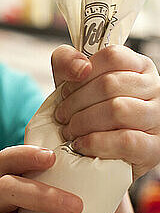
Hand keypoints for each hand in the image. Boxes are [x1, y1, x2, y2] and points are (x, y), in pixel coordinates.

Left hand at [52, 45, 159, 180]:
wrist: (100, 156)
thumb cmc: (90, 115)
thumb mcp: (75, 84)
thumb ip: (67, 62)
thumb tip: (80, 67)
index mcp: (139, 67)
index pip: (112, 56)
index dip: (82, 74)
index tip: (65, 92)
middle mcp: (154, 88)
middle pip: (109, 84)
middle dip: (76, 102)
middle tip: (61, 116)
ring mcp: (157, 118)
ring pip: (117, 110)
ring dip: (83, 122)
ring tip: (70, 132)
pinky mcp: (153, 148)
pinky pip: (124, 140)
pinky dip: (95, 143)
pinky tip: (81, 145)